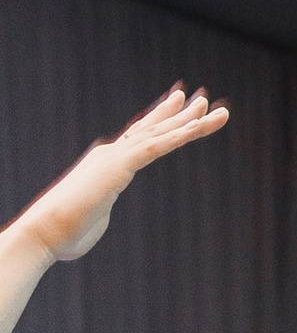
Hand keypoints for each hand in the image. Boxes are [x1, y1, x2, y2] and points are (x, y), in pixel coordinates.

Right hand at [12, 84, 228, 262]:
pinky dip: (177, 136)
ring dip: (191, 122)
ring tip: (217, 110)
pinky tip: (197, 128)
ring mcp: (114, 158)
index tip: (177, 106)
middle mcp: (111, 155)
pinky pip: (155, 148)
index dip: (160, 121)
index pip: (138, 138)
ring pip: (160, 134)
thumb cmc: (62, 233)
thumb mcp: (88, 219)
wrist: (43, 232)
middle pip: (153, 129)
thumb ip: (95, 214)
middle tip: (202, 100)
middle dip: (180, 114)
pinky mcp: (118, 168)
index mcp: (106, 165)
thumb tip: (91, 221)